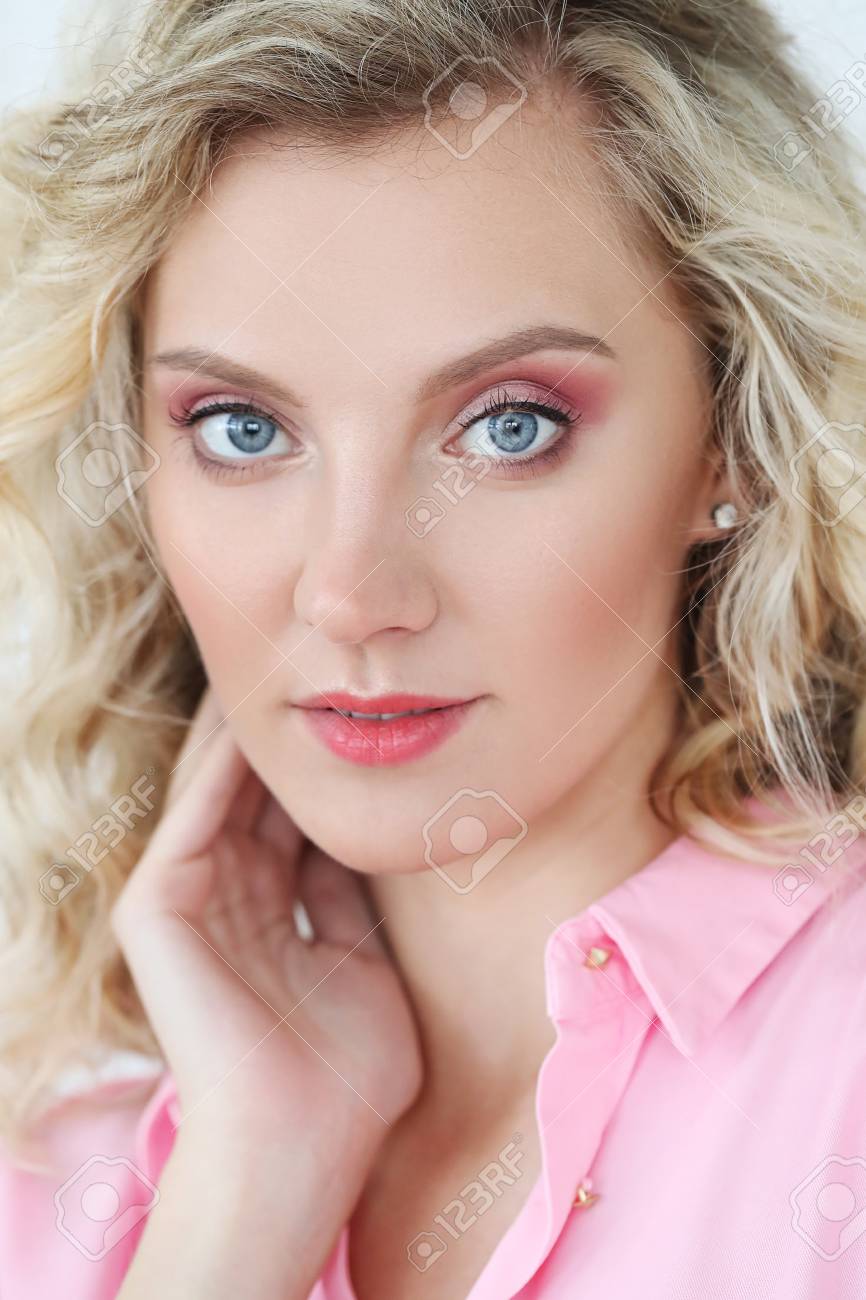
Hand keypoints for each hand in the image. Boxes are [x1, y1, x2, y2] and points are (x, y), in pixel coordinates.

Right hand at [110, 685, 422, 1158]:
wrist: (307, 1142)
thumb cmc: (347, 1072)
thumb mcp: (362, 959)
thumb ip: (349, 896)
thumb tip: (361, 832)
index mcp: (267, 913)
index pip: (286, 817)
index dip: (315, 765)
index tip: (347, 708)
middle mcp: (222, 899)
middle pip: (250, 795)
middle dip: (279, 735)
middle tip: (307, 665)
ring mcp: (185, 903)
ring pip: (217, 795)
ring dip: (244, 734)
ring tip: (271, 665)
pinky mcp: (156, 909)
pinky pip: (193, 821)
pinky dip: (218, 771)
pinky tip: (247, 722)